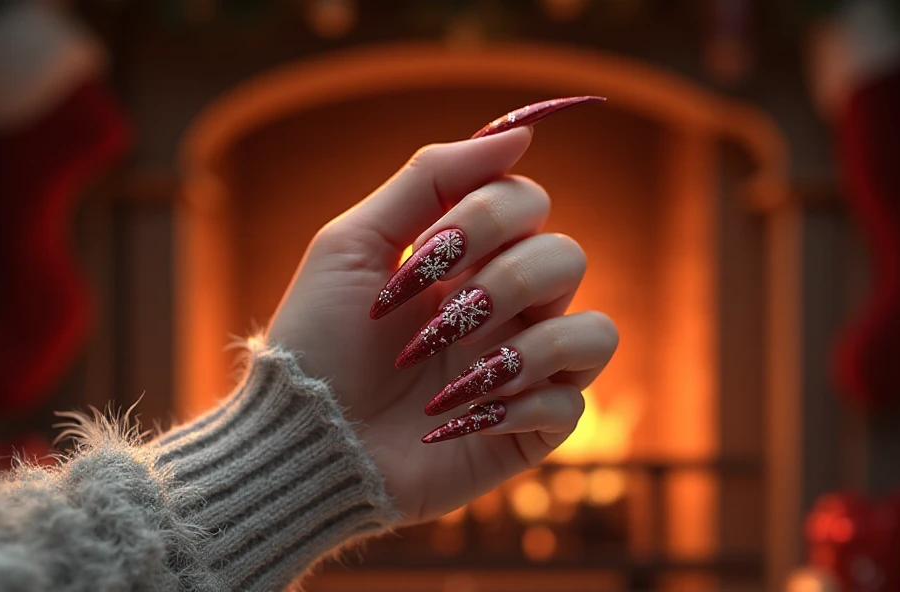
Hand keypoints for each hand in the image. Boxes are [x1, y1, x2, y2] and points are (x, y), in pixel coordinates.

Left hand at [267, 122, 617, 524]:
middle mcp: (509, 307)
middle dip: (502, 283)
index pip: (528, 201)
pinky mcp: (529, 429)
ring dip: (526, 347)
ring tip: (458, 376)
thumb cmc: (320, 339)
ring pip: (595, 331)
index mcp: (472, 257)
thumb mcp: (354, 240)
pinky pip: (574, 404)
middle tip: (442, 319)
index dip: (484, 219)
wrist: (305, 438)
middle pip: (567, 258)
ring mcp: (524, 368)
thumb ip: (431, 177)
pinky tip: (461, 417)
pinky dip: (518, 406)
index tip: (423, 258)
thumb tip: (519, 131)